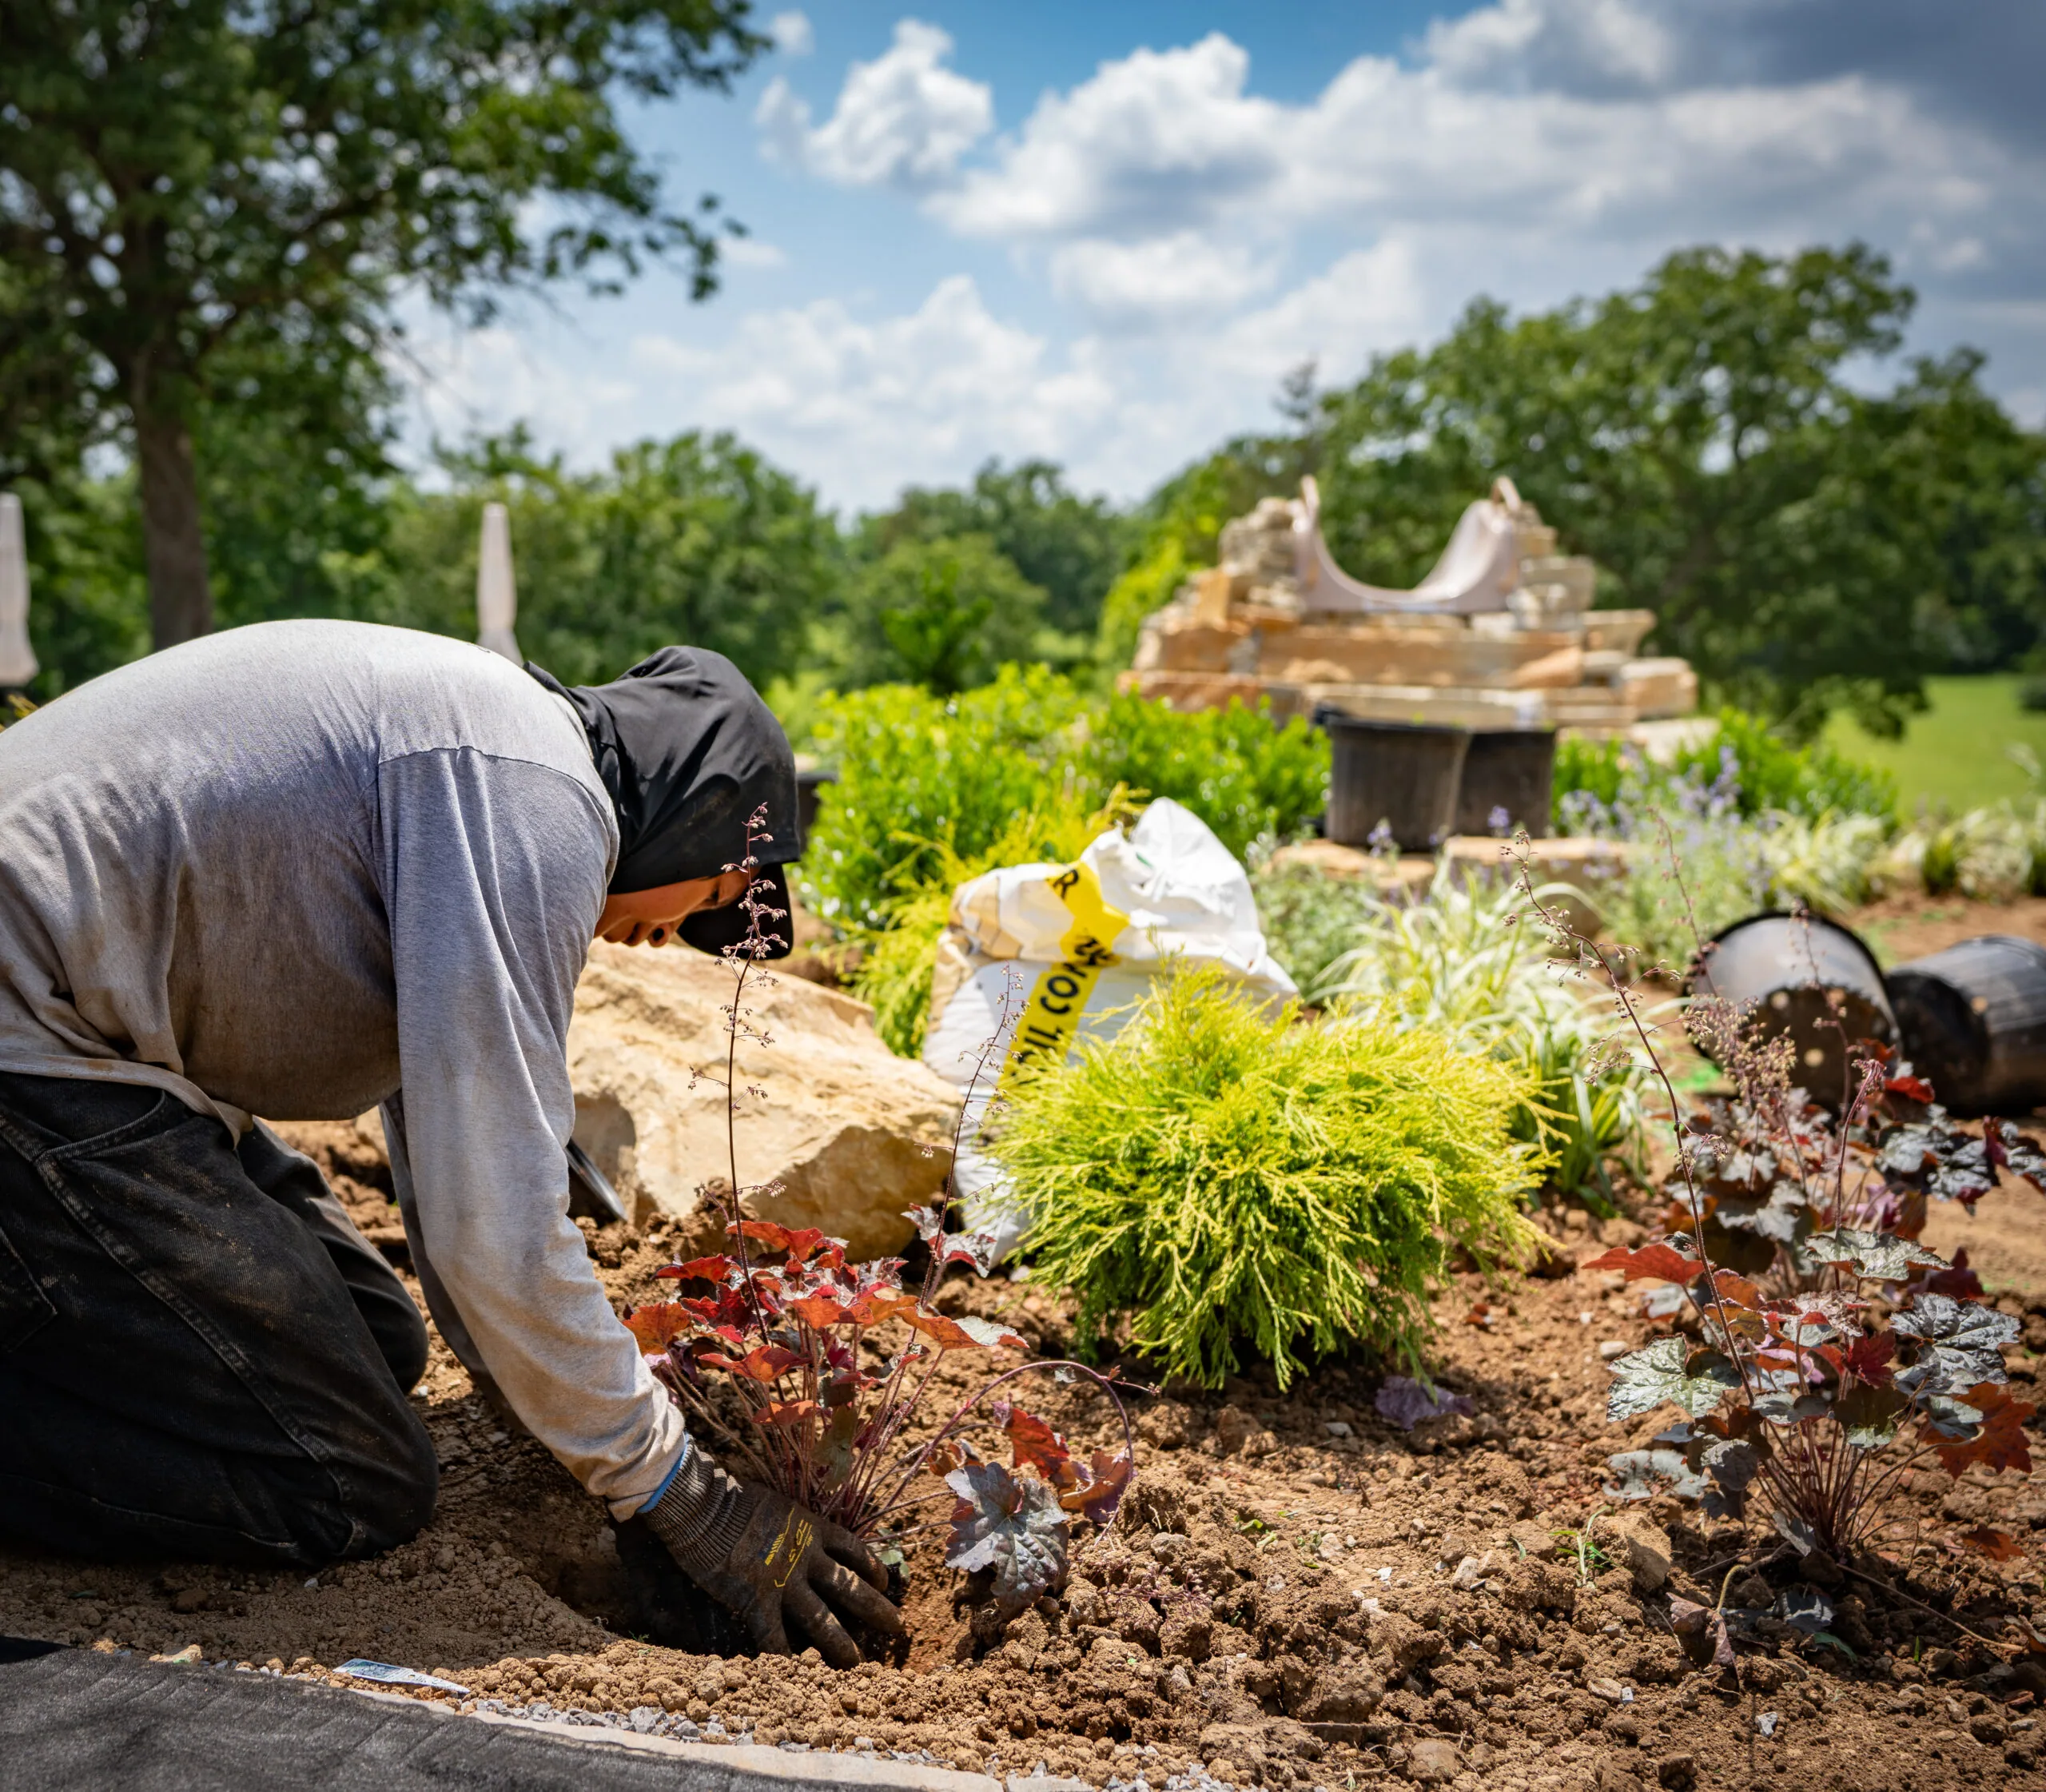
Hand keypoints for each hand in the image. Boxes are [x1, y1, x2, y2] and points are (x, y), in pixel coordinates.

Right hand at [641, 1446, 902, 1666]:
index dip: (872, 1568)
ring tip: (858, 1662)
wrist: (704, 1505)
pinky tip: (796, 1676)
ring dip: (841, 1643)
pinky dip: (785, 1658)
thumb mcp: (775, 1503)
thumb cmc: (732, 1498)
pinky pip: (774, 1638)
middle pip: (849, 1586)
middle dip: (876, 1608)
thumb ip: (790, 1523)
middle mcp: (806, 1556)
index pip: (854, 1550)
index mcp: (812, 1528)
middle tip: (897, 1627)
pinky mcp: (756, 1600)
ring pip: (821, 1619)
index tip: (885, 1582)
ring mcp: (783, 1580)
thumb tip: (793, 1529)